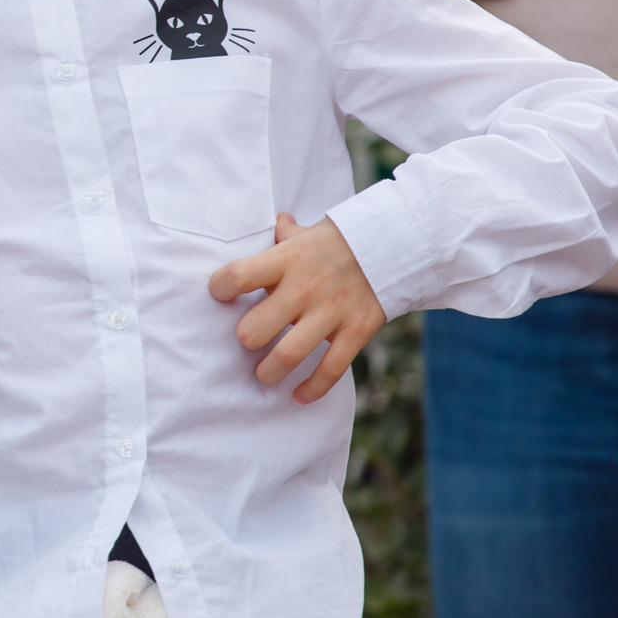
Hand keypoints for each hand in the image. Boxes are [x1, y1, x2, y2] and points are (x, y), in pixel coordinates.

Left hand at [209, 214, 385, 405]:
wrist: (396, 243)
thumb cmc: (340, 242)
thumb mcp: (308, 234)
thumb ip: (287, 234)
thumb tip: (278, 222)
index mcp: (287, 260)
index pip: (238, 277)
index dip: (220, 289)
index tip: (220, 295)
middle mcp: (305, 287)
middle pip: (256, 329)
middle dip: (246, 341)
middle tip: (249, 342)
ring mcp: (331, 312)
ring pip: (288, 355)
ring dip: (269, 372)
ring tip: (265, 374)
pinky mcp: (357, 331)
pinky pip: (330, 370)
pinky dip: (312, 389)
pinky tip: (298, 396)